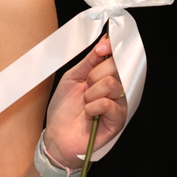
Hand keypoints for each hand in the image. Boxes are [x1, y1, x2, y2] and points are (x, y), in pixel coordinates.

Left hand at [43, 36, 126, 168]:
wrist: (57, 135)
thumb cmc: (64, 108)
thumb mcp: (72, 77)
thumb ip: (89, 61)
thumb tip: (103, 41)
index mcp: (105, 77)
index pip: (117, 58)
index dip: (111, 49)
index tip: (101, 48)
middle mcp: (115, 90)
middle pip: (115, 68)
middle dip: (93, 75)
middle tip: (85, 87)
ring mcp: (118, 105)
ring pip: (111, 84)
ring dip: (91, 93)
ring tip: (85, 103)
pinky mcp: (117, 120)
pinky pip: (108, 104)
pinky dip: (93, 107)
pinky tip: (89, 114)